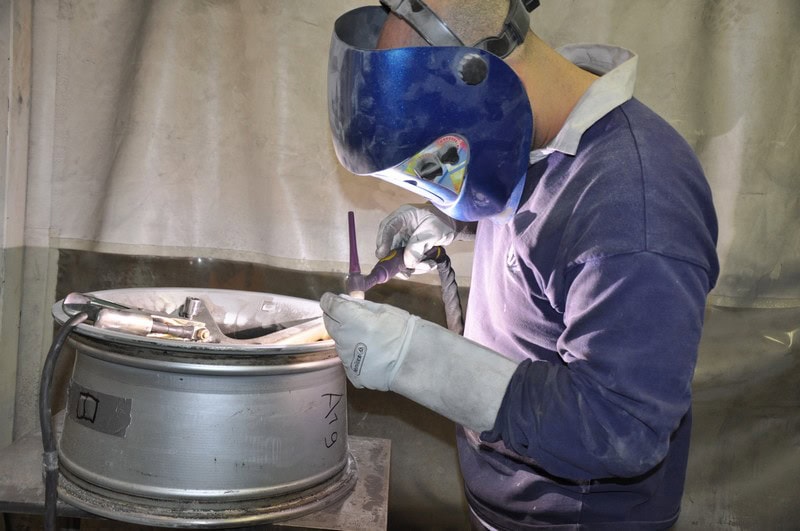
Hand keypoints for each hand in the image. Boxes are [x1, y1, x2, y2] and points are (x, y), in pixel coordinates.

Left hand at [320, 292, 517, 431]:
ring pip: (341, 345)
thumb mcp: (383, 309)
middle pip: (330, 325)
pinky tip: (374, 358)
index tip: (335, 302)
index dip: (331, 302)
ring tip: (371, 343)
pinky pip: (350, 363)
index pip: (328, 304)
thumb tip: (345, 301)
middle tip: (355, 322)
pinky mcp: (353, 375)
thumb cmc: (402, 328)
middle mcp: (341, 337)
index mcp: (348, 317)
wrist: (414, 360)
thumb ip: (360, 305)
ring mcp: (346, 358)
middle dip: (338, 320)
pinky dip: (358, 359)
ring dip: (349, 341)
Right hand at [376, 203, 474, 276]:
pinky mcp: (409, 249)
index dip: (383, 241)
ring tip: (429, 265)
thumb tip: (407, 264)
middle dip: (399, 262)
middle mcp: (399, 229)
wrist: (452, 223)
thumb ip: (417, 247)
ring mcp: (403, 240)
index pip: (387, 228)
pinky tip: (431, 264)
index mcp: (402, 217)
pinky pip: (408, 262)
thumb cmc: (442, 220)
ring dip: (412, 266)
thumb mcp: (431, 232)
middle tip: (407, 272)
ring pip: (399, 258)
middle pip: (389, 247)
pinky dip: (417, 266)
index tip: (382, 254)